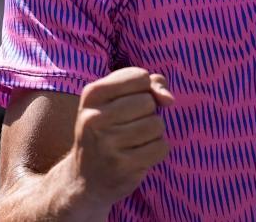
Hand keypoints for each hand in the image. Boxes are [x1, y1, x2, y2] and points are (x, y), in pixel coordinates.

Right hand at [67, 67, 174, 207]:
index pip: (140, 77)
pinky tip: (138, 155)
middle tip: (129, 125)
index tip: (129, 101)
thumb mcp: (117, 99)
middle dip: (148, 112)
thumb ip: (149, 86)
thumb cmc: (108, 129)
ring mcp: (107, 143)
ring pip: (156, 124)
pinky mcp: (122, 166)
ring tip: (134, 140)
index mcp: (92, 94)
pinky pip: (161, 148)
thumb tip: (169, 99)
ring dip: (153, 133)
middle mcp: (94, 117)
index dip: (145, 89)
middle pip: (148, 102)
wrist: (86, 177)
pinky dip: (156, 151)